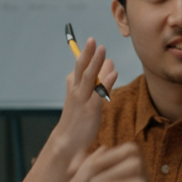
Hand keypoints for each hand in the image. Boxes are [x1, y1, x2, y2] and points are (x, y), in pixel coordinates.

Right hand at [54, 37, 118, 155]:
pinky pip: (99, 94)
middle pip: (81, 68)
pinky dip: (106, 82)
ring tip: (102, 49)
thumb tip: (109, 62)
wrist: (68, 140)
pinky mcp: (91, 110)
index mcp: (73, 86)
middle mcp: (76, 90)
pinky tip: (114, 73)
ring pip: (89, 78)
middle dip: (87, 53)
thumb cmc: (78, 118)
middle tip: (93, 40)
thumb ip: (97, 79)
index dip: (85, 54)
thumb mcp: (84, 97)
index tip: (92, 42)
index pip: (79, 67)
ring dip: (95, 63)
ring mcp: (83, 100)